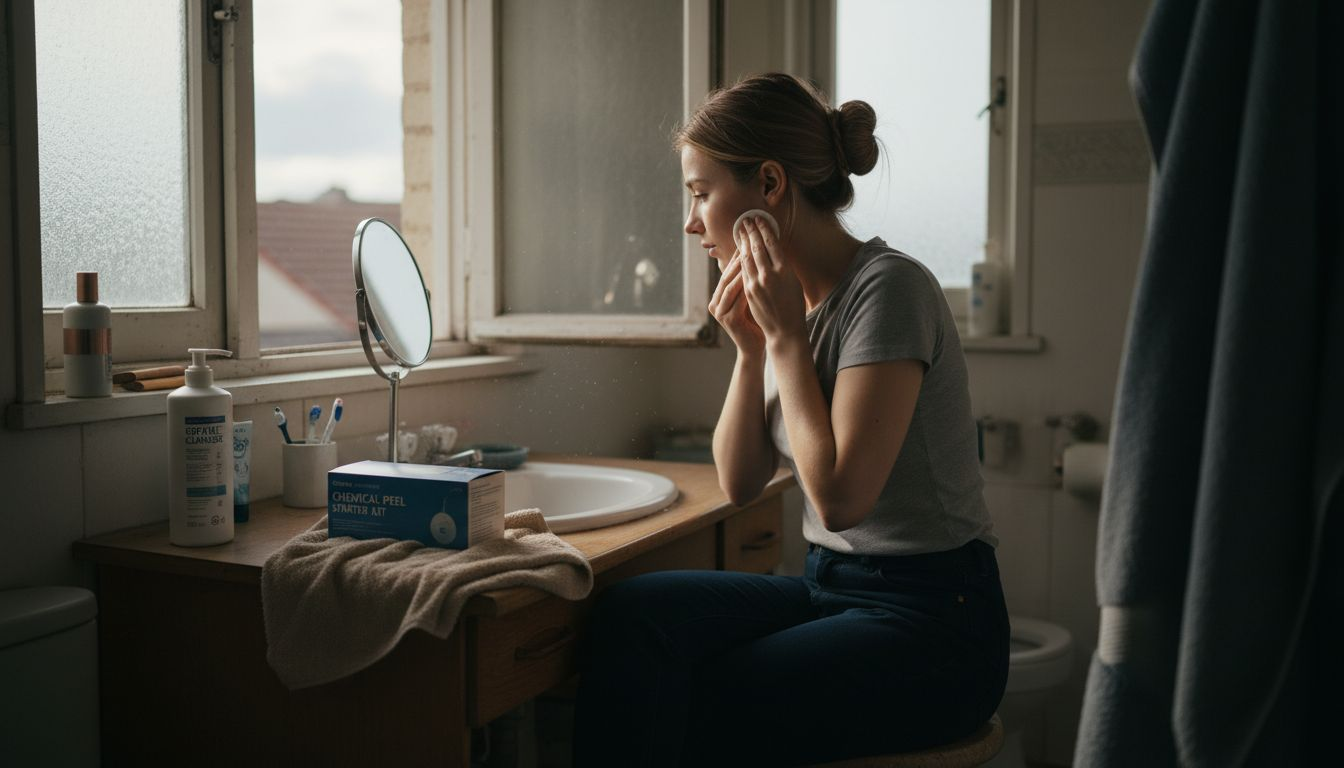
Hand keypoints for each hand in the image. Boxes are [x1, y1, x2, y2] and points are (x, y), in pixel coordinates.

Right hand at [708, 251, 765, 357]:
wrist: (757, 347)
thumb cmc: (757, 321)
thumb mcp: (751, 297)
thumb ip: (748, 281)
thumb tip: (755, 255)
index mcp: (719, 297)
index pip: (728, 272)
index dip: (738, 256)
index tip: (748, 240)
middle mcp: (715, 303)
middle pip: (726, 276)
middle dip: (737, 258)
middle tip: (747, 242)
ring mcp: (719, 312)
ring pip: (729, 285)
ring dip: (740, 268)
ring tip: (750, 253)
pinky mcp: (728, 319)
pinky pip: (737, 297)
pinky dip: (745, 284)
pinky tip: (755, 274)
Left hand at [739, 217, 806, 344]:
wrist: (785, 329)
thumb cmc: (793, 305)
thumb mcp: (793, 281)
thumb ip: (782, 265)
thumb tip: (773, 248)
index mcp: (785, 270)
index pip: (772, 243)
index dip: (764, 229)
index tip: (759, 219)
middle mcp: (770, 274)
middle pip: (757, 247)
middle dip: (751, 231)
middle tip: (745, 219)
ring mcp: (757, 283)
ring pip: (747, 257)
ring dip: (743, 241)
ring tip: (740, 230)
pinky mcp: (749, 291)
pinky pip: (743, 270)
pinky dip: (740, 258)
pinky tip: (739, 250)